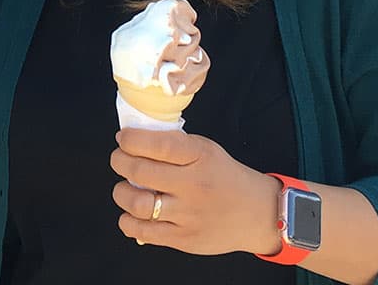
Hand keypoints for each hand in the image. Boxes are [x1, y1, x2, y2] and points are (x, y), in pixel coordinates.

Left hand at [109, 128, 280, 255]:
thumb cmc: (225, 176)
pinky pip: (143, 232)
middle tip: (119, 159)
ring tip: (125, 188)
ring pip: (137, 204)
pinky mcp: (184, 239)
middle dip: (119, 161)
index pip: (157, 144)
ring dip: (121, 193)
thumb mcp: (206, 149)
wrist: (258, 213)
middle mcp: (193, 185)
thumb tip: (133, 140)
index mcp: (199, 157)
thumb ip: (173, 144)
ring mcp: (188, 215)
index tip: (123, 138)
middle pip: (139, 172)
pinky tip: (130, 213)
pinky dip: (128, 222)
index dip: (130, 140)